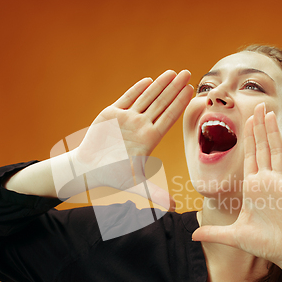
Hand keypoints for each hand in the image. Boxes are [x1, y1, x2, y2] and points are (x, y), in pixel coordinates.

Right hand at [72, 70, 193, 207]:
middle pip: (162, 104)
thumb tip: (175, 209)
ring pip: (147, 98)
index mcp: (149, 139)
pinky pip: (127, 98)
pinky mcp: (112, 113)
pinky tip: (149, 80)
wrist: (88, 168)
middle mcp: (141, 126)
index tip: (192, 92)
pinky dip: (137, 90)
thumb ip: (155, 194)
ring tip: (173, 72)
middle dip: (175, 89)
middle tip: (189, 73)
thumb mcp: (136, 184)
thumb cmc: (112, 176)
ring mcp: (128, 118)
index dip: (180, 104)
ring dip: (160, 85)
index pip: (168, 118)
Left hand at [192, 102, 281, 270]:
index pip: (249, 156)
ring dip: (274, 133)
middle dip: (259, 127)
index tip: (245, 119)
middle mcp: (268, 181)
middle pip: (263, 148)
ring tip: (270, 114)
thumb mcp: (234, 236)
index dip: (248, 137)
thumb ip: (214, 233)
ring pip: (279, 152)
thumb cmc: (264, 244)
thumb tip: (192, 235)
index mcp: (253, 187)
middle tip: (258, 105)